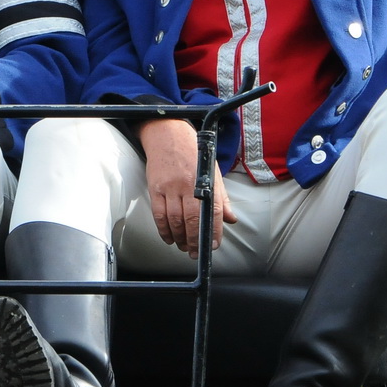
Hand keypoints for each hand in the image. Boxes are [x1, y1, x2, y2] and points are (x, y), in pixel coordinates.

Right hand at [139, 118, 236, 258]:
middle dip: (195, 241)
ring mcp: (171, 187)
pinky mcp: (155, 187)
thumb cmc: (193, 153)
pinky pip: (159, 214)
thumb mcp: (213, 171)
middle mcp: (189, 184)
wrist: (168, 134)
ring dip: (180, 238)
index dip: (214, 232)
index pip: (213, 211)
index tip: (213, 246)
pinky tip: (169, 238)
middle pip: (192, 220)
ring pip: (175, 220)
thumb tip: (231, 219)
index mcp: (206, 181)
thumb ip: (222, 197)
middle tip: (196, 253)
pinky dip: (164, 229)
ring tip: (183, 247)